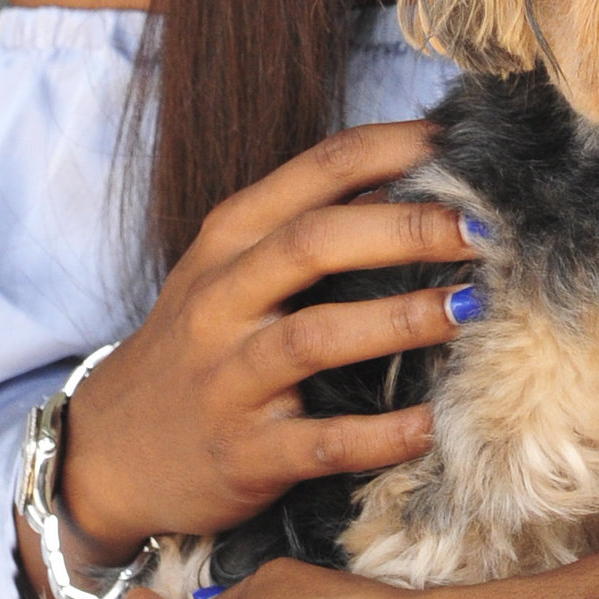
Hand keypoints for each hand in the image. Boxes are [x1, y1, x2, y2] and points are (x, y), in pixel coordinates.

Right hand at [52, 119, 482, 561]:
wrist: (113, 450)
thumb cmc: (199, 344)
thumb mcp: (232, 270)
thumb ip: (309, 222)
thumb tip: (422, 174)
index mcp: (229, 238)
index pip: (318, 169)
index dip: (396, 150)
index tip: (465, 146)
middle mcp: (222, 299)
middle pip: (315, 242)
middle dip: (408, 229)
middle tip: (486, 229)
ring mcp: (228, 378)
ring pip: (315, 336)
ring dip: (400, 320)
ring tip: (469, 310)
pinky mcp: (242, 452)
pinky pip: (320, 440)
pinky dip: (379, 433)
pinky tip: (433, 423)